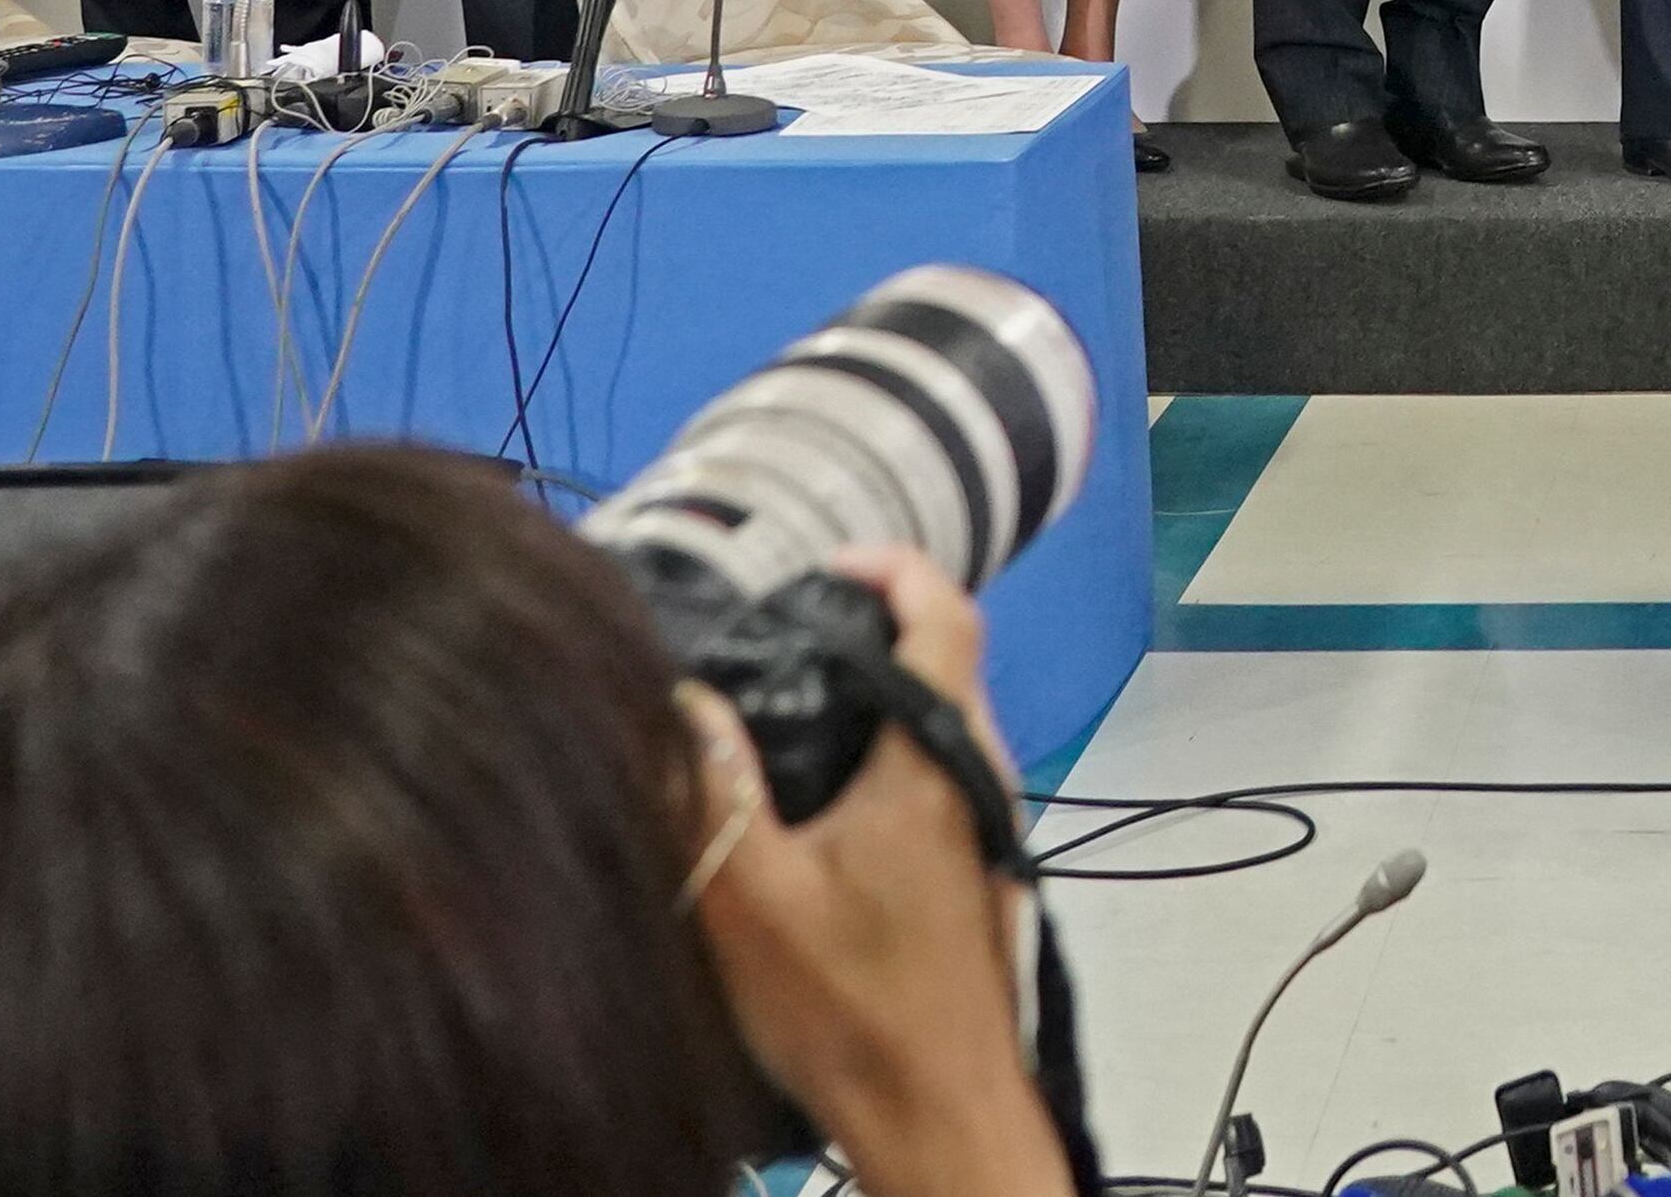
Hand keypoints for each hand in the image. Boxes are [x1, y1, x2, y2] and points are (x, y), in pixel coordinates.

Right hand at [682, 548, 1058, 1196]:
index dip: (894, 568)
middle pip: (947, 662)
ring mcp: (989, 825)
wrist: (938, 1107)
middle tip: (791, 630)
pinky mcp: (980, 868)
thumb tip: (681, 698)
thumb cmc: (853, 1008)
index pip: (945, 616)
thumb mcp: (750, 894)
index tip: (832, 563)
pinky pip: (942, 775)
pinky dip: (891, 754)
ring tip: (793, 705)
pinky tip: (825, 795)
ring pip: (946, 721)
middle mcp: (980, 779)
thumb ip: (711, 787)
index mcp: (936, 762)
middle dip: (874, 629)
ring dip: (880, 697)